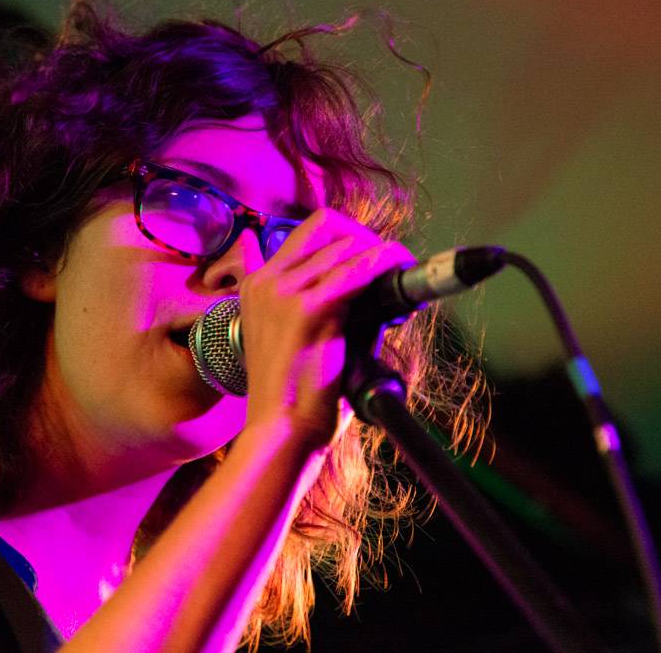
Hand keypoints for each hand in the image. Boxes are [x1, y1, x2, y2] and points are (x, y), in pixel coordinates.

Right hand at [238, 208, 414, 451]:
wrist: (282, 432)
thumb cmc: (298, 395)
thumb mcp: (299, 337)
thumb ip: (324, 302)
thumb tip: (374, 281)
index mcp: (257, 284)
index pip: (309, 231)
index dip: (349, 237)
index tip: (374, 260)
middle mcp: (266, 281)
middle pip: (328, 227)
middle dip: (369, 243)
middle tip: (393, 271)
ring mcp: (283, 292)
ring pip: (347, 246)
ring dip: (383, 256)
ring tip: (401, 282)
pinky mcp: (307, 309)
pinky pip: (359, 269)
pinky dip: (387, 265)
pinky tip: (402, 272)